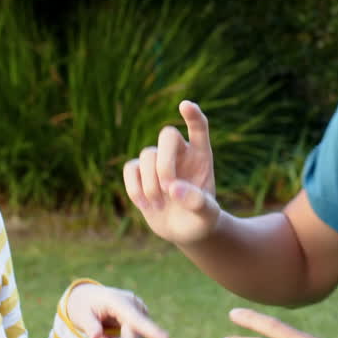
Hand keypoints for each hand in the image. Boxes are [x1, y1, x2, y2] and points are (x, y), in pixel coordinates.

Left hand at [66, 283, 168, 337]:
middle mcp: (134, 305)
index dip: (150, 330)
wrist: (89, 298)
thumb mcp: (80, 314)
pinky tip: (109, 337)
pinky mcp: (142, 321)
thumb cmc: (84, 305)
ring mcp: (140, 313)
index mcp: (118, 301)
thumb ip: (89, 325)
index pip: (135, 319)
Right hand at [122, 100, 221, 244]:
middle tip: (168, 187)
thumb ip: (197, 202)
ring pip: (147, 154)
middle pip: (167, 135)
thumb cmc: (201, 219)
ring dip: (151, 182)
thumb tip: (173, 188)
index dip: (193, 116)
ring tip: (160, 205)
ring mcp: (158, 161)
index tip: (186, 106)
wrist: (184, 231)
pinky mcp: (140, 173)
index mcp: (201, 156)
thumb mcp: (208, 216)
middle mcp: (179, 153)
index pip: (198, 128)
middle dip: (164, 161)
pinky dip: (135, 187)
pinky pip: (130, 168)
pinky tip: (145, 204)